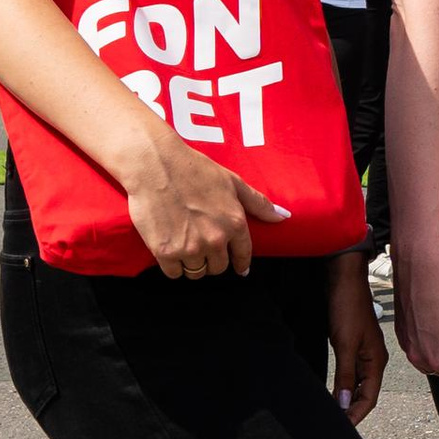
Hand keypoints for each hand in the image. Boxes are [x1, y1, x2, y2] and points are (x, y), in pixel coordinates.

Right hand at [127, 140, 290, 279]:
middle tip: (202, 244)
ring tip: (185, 246)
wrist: (155, 164)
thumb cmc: (193, 168)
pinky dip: (172, 266)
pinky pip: (174, 273)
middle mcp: (215, 239)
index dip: (239, 263)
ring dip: (193, 264)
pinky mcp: (165, 252)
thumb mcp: (232, 181)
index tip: (238, 268)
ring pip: (197, 273)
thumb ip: (258, 203)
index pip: (242, 256)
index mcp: (234, 223)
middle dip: (212, 260)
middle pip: (218, 268)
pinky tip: (170, 251)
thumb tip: (283, 216)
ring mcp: (190, 247)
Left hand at [327, 259, 386, 422]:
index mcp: (377, 361)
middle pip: (366, 394)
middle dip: (352, 411)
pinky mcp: (354, 345)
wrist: (344, 278)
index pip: (370, 398)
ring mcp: (364, 352)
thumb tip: (345, 405)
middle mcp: (374, 359)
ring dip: (348, 399)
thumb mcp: (344, 344)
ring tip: (334, 413)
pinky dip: (344, 385)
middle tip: (335, 426)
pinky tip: (335, 390)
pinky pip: (352, 373)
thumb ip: (346, 375)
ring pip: (358, 384)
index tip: (342, 430)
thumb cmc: (347, 307)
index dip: (356, 416)